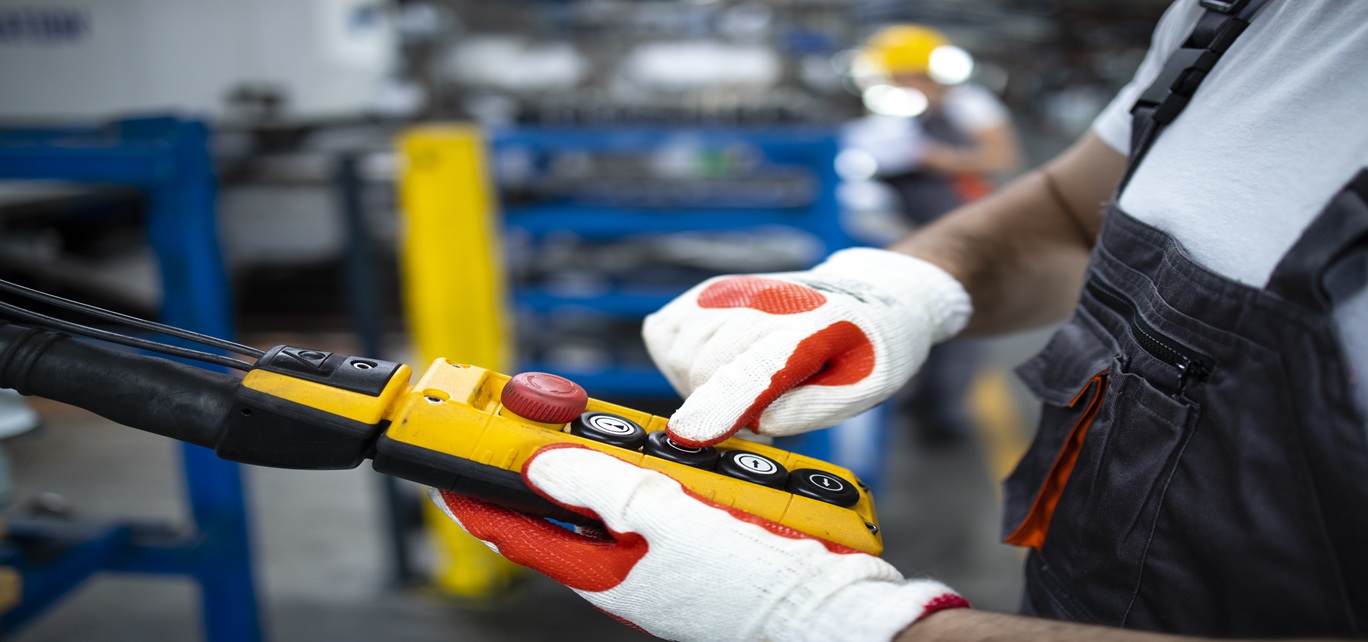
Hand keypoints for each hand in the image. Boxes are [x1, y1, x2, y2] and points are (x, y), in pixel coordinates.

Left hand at [429, 445, 967, 641]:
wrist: (838, 610)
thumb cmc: (757, 585)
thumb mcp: (668, 521)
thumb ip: (603, 484)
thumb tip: (542, 460)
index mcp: (605, 568)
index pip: (519, 527)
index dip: (477, 491)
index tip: (445, 458)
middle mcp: (627, 565)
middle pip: (567, 505)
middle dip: (554, 459)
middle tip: (538, 415)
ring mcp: (665, 556)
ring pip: (622, 496)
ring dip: (623, 464)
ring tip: (635, 444)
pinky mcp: (703, 544)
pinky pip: (670, 501)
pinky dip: (669, 476)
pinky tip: (691, 466)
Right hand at [643, 248, 970, 445]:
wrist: (866, 294)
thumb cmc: (862, 352)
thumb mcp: (857, 392)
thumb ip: (803, 410)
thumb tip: (750, 423)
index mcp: (813, 331)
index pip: (756, 369)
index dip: (720, 403)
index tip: (690, 434)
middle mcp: (764, 303)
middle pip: (703, 370)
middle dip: (717, 406)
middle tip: (754, 411)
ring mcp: (732, 291)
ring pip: (678, 353)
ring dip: (696, 383)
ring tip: (737, 387)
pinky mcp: (709, 288)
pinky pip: (663, 332)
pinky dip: (677, 356)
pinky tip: (715, 363)